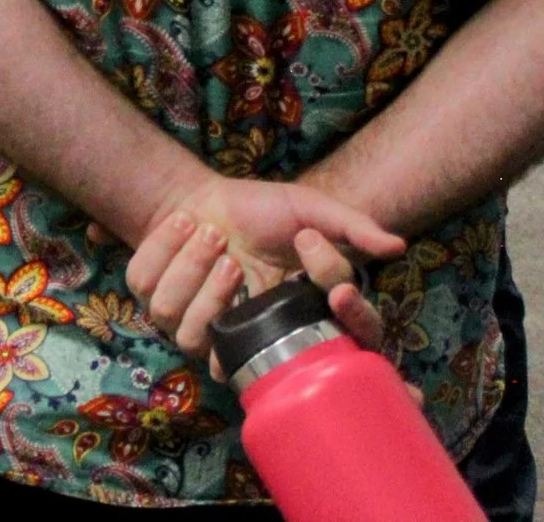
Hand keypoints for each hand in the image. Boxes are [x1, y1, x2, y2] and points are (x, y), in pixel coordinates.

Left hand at [126, 175, 403, 360]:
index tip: (325, 290)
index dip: (306, 328)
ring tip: (207, 233)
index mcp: (275, 320)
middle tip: (231, 251)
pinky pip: (146, 292)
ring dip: (190, 271)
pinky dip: (161, 251)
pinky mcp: (150, 299)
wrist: (203, 191)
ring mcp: (189, 320)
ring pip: (180, 326)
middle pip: (225, 345)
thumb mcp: (308, 209)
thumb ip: (349, 226)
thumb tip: (397, 246)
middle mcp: (234, 331)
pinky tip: (180, 224)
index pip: (290, 352)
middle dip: (221, 292)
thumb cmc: (260, 208)